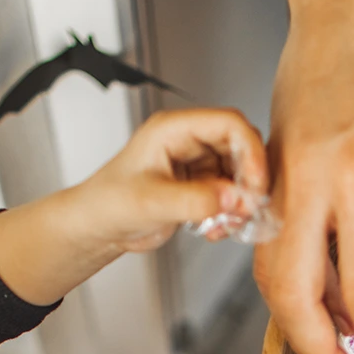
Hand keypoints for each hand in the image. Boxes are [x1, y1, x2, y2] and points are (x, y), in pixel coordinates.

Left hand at [0, 107, 267, 306]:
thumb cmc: (109, 204)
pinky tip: (216, 229)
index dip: (250, 151)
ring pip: (240, 173)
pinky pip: (231, 194)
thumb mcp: (151, 203)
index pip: (229, 124)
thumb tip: (235, 199)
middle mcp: (188, 141)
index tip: (255, 184)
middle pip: (241, 147)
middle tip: (247, 209)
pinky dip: (231, 214)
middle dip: (250, 180)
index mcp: (173, 129)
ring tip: (227, 224)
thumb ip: (196, 199)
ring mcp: (196, 163)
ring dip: (241, 202)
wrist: (97, 227)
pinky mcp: (200, 185)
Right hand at [256, 0, 353, 353]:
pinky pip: (269, 241)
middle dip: (316, 348)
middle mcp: (306, 182)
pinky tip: (323, 297)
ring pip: (269, 270)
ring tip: (337, 349)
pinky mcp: (265, 173)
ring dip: (298, 318)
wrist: (347, 8)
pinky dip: (291, 278)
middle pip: (291, 292)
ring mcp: (276, 177)